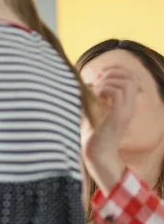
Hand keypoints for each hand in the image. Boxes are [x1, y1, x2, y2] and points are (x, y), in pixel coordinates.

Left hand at [81, 66, 137, 193]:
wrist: (95, 153)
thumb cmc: (91, 132)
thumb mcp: (95, 109)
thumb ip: (97, 96)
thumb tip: (90, 80)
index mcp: (126, 104)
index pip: (132, 77)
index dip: (117, 69)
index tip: (100, 73)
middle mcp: (129, 107)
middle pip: (131, 77)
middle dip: (113, 72)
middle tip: (98, 81)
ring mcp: (125, 112)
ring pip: (126, 83)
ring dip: (108, 81)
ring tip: (97, 90)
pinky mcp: (118, 117)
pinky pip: (117, 93)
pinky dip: (104, 89)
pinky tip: (96, 96)